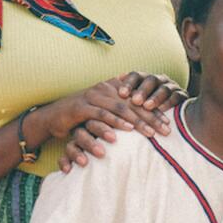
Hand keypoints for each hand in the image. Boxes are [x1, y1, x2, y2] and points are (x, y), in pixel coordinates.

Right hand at [56, 72, 187, 171]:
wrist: (53, 116)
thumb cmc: (83, 115)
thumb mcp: (104, 109)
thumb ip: (122, 108)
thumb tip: (146, 111)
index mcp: (112, 88)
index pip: (138, 100)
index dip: (154, 111)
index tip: (168, 124)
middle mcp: (104, 89)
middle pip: (133, 103)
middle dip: (151, 118)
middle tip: (165, 131)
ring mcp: (92, 96)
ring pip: (120, 109)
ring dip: (137, 122)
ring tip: (150, 134)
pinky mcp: (81, 107)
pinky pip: (101, 115)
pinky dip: (115, 123)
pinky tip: (126, 131)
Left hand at [117, 70, 187, 111]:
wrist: (169, 114)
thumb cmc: (143, 109)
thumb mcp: (132, 101)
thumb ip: (121, 97)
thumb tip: (99, 91)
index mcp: (145, 78)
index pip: (136, 75)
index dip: (129, 83)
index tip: (121, 94)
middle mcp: (159, 79)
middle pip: (150, 80)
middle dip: (142, 90)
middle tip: (135, 101)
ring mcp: (172, 86)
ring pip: (164, 88)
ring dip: (155, 97)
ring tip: (147, 107)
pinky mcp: (182, 96)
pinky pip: (177, 97)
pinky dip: (169, 103)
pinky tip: (162, 110)